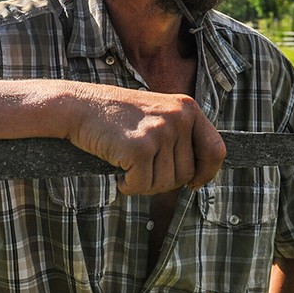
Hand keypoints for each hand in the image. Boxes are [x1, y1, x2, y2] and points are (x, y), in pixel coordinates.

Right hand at [70, 85, 225, 194]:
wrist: (77, 106)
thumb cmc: (113, 115)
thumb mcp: (155, 114)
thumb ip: (179, 135)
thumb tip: (197, 175)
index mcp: (187, 108)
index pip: (216, 149)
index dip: (207, 172)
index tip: (194, 183)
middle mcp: (178, 118)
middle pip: (186, 173)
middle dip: (164, 181)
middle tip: (141, 170)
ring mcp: (160, 132)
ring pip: (165, 183)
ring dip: (144, 183)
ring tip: (126, 164)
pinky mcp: (140, 148)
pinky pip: (142, 185)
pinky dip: (128, 186)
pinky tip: (117, 170)